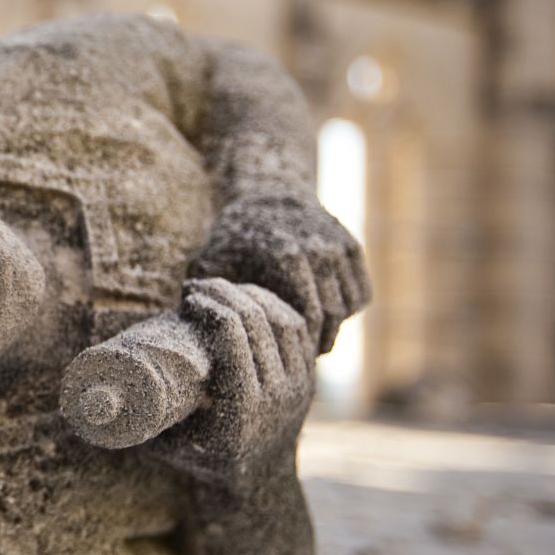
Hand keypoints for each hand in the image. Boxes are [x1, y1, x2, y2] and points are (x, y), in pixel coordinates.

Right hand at [147, 278, 312, 477]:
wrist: (259, 481)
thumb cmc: (199, 459)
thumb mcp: (165, 446)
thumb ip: (135, 421)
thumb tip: (91, 395)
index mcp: (242, 415)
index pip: (234, 345)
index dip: (213, 311)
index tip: (188, 299)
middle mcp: (277, 400)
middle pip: (259, 326)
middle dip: (227, 295)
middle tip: (198, 287)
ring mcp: (299, 389)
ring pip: (282, 322)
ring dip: (251, 295)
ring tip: (220, 288)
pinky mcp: (309, 378)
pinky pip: (300, 329)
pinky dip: (275, 304)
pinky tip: (250, 295)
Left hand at [189, 194, 370, 353]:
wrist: (265, 195)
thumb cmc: (230, 240)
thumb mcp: (208, 263)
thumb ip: (201, 296)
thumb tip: (194, 332)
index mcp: (283, 257)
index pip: (304, 316)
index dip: (297, 343)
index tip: (285, 357)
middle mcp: (316, 249)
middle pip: (330, 314)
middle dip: (318, 340)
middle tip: (304, 359)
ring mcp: (337, 245)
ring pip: (348, 305)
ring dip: (334, 327)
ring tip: (313, 341)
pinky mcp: (351, 246)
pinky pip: (360, 292)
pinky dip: (348, 309)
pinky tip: (325, 317)